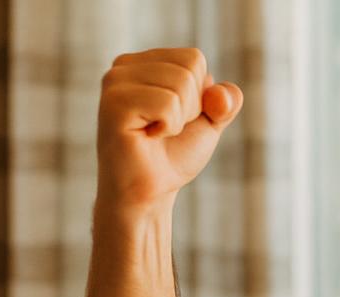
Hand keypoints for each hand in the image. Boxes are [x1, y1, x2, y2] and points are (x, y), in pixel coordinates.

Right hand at [96, 47, 242, 213]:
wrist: (149, 194)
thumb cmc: (173, 156)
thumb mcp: (209, 122)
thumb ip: (225, 101)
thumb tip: (222, 94)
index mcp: (143, 63)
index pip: (194, 59)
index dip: (200, 97)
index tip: (177, 120)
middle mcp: (123, 66)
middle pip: (189, 69)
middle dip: (191, 109)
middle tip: (165, 131)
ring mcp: (115, 82)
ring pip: (180, 84)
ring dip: (179, 120)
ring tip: (154, 134)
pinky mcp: (114, 103)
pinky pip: (168, 103)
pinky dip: (169, 127)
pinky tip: (147, 138)